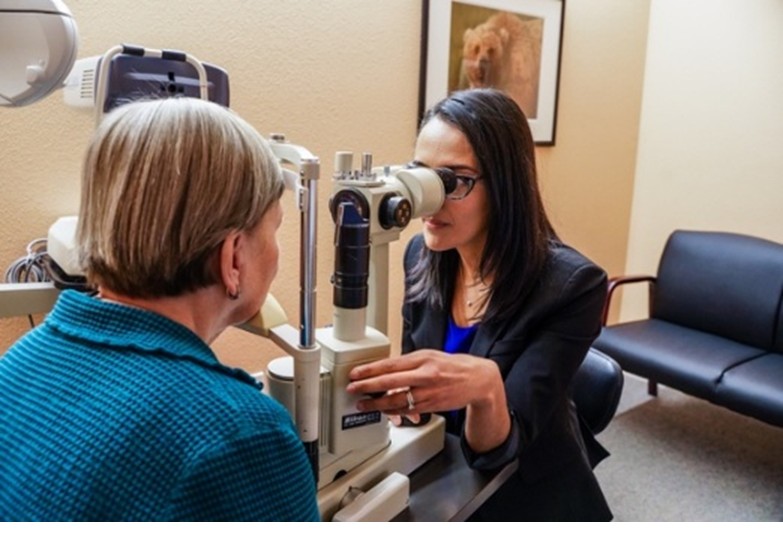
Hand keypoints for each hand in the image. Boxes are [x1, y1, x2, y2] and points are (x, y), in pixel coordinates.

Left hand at [347, 349, 510, 451]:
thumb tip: (385, 370)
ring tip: (364, 405)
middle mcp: (424, 375)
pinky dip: (393, 411)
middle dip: (367, 387)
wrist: (477, 380)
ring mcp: (428, 392)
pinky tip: (383, 411)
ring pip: (397, 401)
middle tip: (352, 390)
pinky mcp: (431, 406)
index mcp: (422, 358)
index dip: (370, 370)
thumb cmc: (452, 366)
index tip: (355, 374)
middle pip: (390, 382)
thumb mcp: (429, 356)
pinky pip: (407, 410)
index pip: (390, 364)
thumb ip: (408, 363)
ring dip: (377, 404)